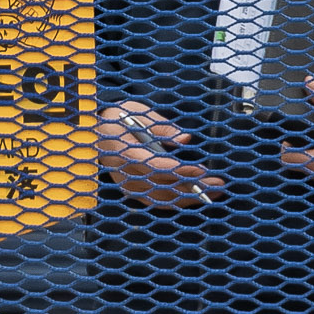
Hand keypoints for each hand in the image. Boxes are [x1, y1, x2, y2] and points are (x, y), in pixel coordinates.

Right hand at [96, 102, 225, 208]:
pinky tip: (195, 197)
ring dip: (190, 198)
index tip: (202, 170)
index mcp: (124, 152)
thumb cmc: (118, 119)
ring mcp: (127, 185)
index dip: (180, 171)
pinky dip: (177, 201)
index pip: (155, 167)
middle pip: (163, 187)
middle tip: (218, 183)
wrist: (94, 131)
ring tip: (214, 192)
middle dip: (194, 187)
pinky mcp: (131, 191)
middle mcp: (125, 173)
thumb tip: (185, 138)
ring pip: (162, 199)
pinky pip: (157, 201)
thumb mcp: (137, 112)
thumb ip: (161, 126)